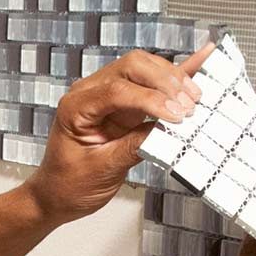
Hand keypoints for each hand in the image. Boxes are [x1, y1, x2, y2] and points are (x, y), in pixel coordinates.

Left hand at [25, 43, 214, 224]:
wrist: (57, 195)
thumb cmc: (69, 185)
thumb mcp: (101, 170)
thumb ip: (132, 147)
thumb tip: (165, 131)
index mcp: (76, 106)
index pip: (118, 91)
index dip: (151, 100)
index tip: (176, 116)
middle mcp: (90, 93)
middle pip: (133, 67)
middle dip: (164, 82)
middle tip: (188, 106)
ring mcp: (107, 95)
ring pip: (144, 69)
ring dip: (172, 79)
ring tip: (194, 97)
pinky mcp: (123, 105)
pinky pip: (149, 84)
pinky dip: (174, 73)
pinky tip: (199, 60)